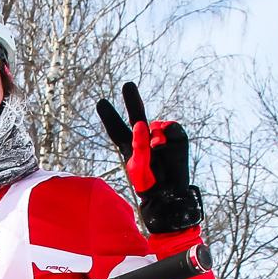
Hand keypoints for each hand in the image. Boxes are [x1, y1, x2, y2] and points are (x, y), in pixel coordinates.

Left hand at [96, 83, 201, 233]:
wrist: (170, 193)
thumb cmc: (149, 185)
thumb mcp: (138, 167)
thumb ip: (138, 145)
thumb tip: (141, 124)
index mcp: (129, 146)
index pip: (116, 129)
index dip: (110, 116)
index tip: (101, 102)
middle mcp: (144, 137)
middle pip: (137, 114)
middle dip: (132, 100)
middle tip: (128, 85)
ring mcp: (160, 136)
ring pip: (156, 125)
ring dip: (155, 136)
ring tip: (156, 152)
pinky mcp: (176, 137)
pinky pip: (171, 127)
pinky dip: (168, 135)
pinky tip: (166, 147)